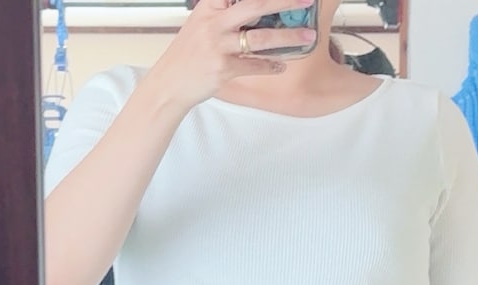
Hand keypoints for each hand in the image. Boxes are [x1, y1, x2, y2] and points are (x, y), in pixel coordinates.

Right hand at [144, 0, 316, 110]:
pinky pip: (254, 66)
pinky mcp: (223, 69)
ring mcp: (219, 46)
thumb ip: (225, 11)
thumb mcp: (202, 22)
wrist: (169, 83)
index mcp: (210, 6)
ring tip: (308, 36)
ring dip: (288, 37)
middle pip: (256, 5)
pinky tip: (281, 65)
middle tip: (307, 0)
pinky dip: (270, 65)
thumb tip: (259, 8)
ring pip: (260, 38)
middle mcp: (215, 22)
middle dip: (285, 1)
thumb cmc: (189, 53)